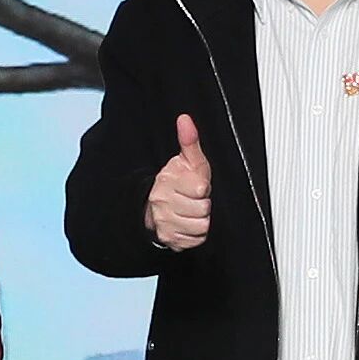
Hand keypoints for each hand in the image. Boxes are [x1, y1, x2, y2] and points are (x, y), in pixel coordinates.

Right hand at [145, 114, 214, 252]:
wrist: (155, 207)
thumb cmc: (178, 182)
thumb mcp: (186, 160)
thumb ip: (189, 141)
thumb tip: (185, 119)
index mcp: (167, 180)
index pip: (200, 188)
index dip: (203, 187)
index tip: (196, 185)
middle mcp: (162, 202)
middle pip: (203, 209)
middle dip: (203, 204)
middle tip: (194, 199)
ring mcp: (165, 222)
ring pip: (201, 226)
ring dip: (201, 219)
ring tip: (192, 210)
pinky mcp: (170, 239)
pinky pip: (196, 239)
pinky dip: (196, 233)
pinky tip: (189, 223)